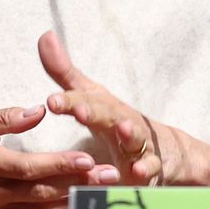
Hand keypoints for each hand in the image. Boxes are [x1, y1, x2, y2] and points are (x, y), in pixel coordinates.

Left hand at [38, 29, 182, 185]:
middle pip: (110, 114)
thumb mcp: (91, 97)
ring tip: (124, 130)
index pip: (84, 101)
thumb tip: (44, 35)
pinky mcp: (151, 167)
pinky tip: (140, 173)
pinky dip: (146, 169)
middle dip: (95, 113)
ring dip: (130, 134)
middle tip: (80, 112)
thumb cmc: (117, 120)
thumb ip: (65, 73)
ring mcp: (138, 143)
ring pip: (135, 137)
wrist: (164, 149)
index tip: (51, 102)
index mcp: (104, 107)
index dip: (69, 101)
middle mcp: (121, 121)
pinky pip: (150, 168)